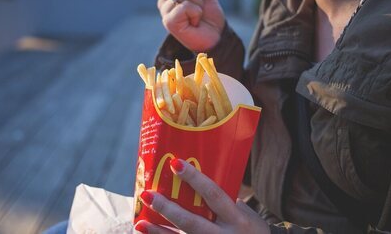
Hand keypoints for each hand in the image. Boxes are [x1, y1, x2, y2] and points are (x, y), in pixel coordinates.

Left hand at [134, 159, 268, 233]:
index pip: (213, 194)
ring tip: (140, 223)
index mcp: (237, 218)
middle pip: (191, 222)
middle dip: (167, 209)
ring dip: (159, 232)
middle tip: (147, 194)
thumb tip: (194, 178)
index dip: (194, 179)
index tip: (175, 163)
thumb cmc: (250, 229)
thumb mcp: (245, 213)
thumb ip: (223, 200)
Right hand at [157, 0, 225, 51]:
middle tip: (200, 2)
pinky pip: (186, 5)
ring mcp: (165, 11)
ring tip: (198, 16)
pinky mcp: (169, 21)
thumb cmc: (208, 20)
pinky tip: (195, 22)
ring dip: (198, 3)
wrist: (214, 40)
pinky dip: (196, 12)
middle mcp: (165, 0)